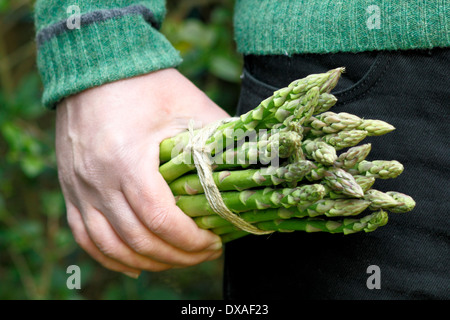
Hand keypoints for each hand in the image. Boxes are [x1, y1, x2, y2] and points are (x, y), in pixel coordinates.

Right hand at [56, 68, 229, 277]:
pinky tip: (136, 264)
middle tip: (203, 255)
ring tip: (176, 260)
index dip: (190, 240)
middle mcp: (98, 179)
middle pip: (139, 239)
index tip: (213, 243)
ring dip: (148, 261)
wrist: (95, 69)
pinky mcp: (70, 189)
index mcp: (128, 159)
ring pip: (111, 245)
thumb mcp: (188, 105)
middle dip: (177, 256)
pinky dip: (111, 258)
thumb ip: (219, 137)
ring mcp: (79, 188)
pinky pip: (85, 237)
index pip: (161, 219)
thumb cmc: (145, 84)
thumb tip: (250, 163)